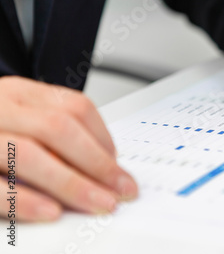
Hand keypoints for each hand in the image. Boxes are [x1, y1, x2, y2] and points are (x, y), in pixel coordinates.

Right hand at [0, 77, 137, 221]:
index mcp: (21, 92)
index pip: (75, 107)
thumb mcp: (20, 115)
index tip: (119, 167)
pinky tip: (50, 212)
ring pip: (29, 154)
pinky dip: (23, 200)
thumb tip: (105, 162)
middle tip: (122, 191)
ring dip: (71, 184)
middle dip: (97, 164)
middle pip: (59, 130)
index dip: (104, 139)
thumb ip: (53, 131)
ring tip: (99, 204)